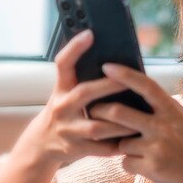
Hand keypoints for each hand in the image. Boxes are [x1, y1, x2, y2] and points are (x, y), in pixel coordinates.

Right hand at [22, 30, 139, 166]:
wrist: (41, 144)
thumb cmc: (65, 111)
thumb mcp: (66, 93)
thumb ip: (83, 80)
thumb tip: (117, 63)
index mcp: (61, 89)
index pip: (63, 64)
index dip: (74, 48)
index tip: (90, 33)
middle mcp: (61, 107)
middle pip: (84, 93)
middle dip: (108, 86)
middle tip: (129, 79)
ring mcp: (67, 130)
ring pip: (98, 126)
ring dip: (121, 122)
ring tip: (141, 116)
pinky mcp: (75, 149)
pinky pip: (102, 148)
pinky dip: (119, 144)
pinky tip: (135, 139)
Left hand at [89, 63, 182, 182]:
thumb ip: (166, 108)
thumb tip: (143, 93)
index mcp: (173, 111)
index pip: (146, 86)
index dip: (124, 75)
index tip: (107, 67)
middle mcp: (164, 127)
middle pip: (119, 114)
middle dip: (100, 111)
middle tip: (92, 110)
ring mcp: (157, 148)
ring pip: (121, 142)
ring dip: (124, 146)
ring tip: (141, 152)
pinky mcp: (152, 169)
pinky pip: (126, 163)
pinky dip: (131, 164)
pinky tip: (146, 167)